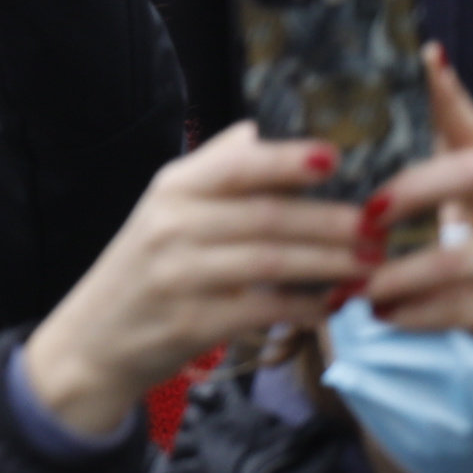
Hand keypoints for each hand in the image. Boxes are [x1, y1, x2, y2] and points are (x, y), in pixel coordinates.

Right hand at [20, 123, 364, 437]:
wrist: (95, 339)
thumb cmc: (143, 269)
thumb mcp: (163, 210)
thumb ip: (211, 170)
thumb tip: (254, 132)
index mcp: (172, 189)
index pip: (235, 165)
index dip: (286, 160)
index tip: (336, 157)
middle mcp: (172, 225)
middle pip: (266, 216)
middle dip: (329, 222)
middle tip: (378, 228)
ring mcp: (180, 275)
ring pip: (272, 262)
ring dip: (329, 264)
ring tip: (370, 266)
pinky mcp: (192, 323)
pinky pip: (263, 309)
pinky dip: (304, 307)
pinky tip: (332, 307)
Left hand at [361, 51, 472, 445]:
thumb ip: (461, 207)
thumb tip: (392, 180)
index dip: (454, 95)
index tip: (428, 54)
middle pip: (472, 172)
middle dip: (411, 187)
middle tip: (367, 215)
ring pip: (453, 258)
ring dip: (396, 274)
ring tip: (361, 287)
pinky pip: (461, 308)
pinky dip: (415, 314)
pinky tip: (387, 315)